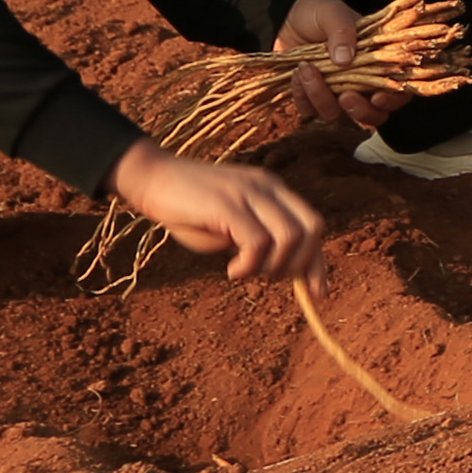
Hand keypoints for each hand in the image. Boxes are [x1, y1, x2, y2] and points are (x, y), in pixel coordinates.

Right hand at [110, 141, 330, 282]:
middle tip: (266, 277)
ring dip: (272, 266)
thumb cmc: (190, 209)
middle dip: (298, 264)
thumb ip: (256, 240)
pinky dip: (249, 266)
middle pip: (312, 228)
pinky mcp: (227, 204)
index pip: (313, 225)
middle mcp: (268, 187)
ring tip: (244, 272)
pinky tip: (231, 270)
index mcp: (273, 190)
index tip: (318, 292)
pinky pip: (257, 242)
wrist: (153, 180)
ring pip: (290, 236)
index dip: (318, 262)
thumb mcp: (230, 227)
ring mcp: (249, 193)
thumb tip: (282, 269)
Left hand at [272, 0, 403, 132]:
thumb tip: (344, 59)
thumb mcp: (331, 11)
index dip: (394, 99)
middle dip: (360, 111)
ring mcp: (336, 94)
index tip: (378, 97)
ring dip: (322, 97)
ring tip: (306, 69)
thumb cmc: (317, 12)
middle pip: (373, 115)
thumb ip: (342, 29)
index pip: (397, 89)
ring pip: (338, 114)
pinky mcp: (311, 99)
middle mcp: (361, 83)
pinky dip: (302, 96)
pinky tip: (296, 73)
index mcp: (377, 61)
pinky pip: (309, 110)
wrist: (285, 19)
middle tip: (345, 95)